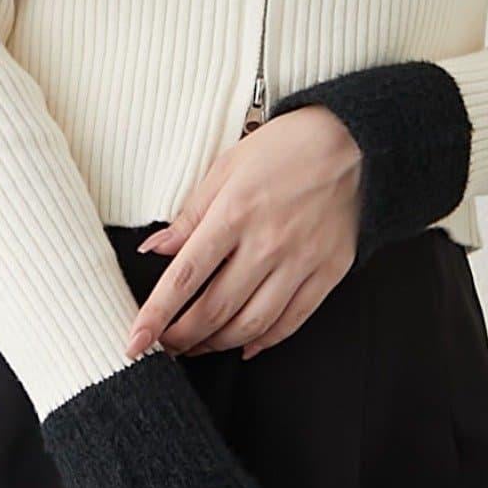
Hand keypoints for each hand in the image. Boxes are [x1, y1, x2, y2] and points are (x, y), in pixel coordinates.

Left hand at [124, 105, 360, 359]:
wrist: (353, 140)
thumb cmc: (285, 148)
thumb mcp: (226, 167)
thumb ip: (190, 214)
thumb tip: (155, 250)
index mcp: (235, 214)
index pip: (184, 278)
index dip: (155, 315)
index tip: (134, 341)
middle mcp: (267, 244)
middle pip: (214, 309)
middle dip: (181, 338)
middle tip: (163, 346)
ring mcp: (301, 261)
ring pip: (251, 324)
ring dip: (217, 344)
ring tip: (197, 346)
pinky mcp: (329, 272)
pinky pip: (291, 320)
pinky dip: (264, 340)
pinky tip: (244, 345)